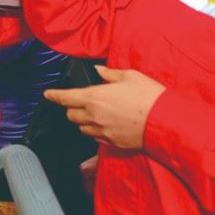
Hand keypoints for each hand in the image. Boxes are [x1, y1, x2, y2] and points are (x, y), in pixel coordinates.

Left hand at [44, 66, 166, 149]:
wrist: (166, 122)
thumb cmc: (149, 97)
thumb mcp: (130, 76)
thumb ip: (110, 74)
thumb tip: (98, 70)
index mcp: (94, 97)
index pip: (65, 98)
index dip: (54, 95)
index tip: (48, 94)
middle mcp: (94, 116)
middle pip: (70, 115)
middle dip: (71, 108)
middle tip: (80, 101)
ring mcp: (102, 132)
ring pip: (82, 128)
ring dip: (83, 121)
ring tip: (96, 113)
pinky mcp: (112, 143)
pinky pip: (95, 138)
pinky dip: (95, 131)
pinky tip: (106, 124)